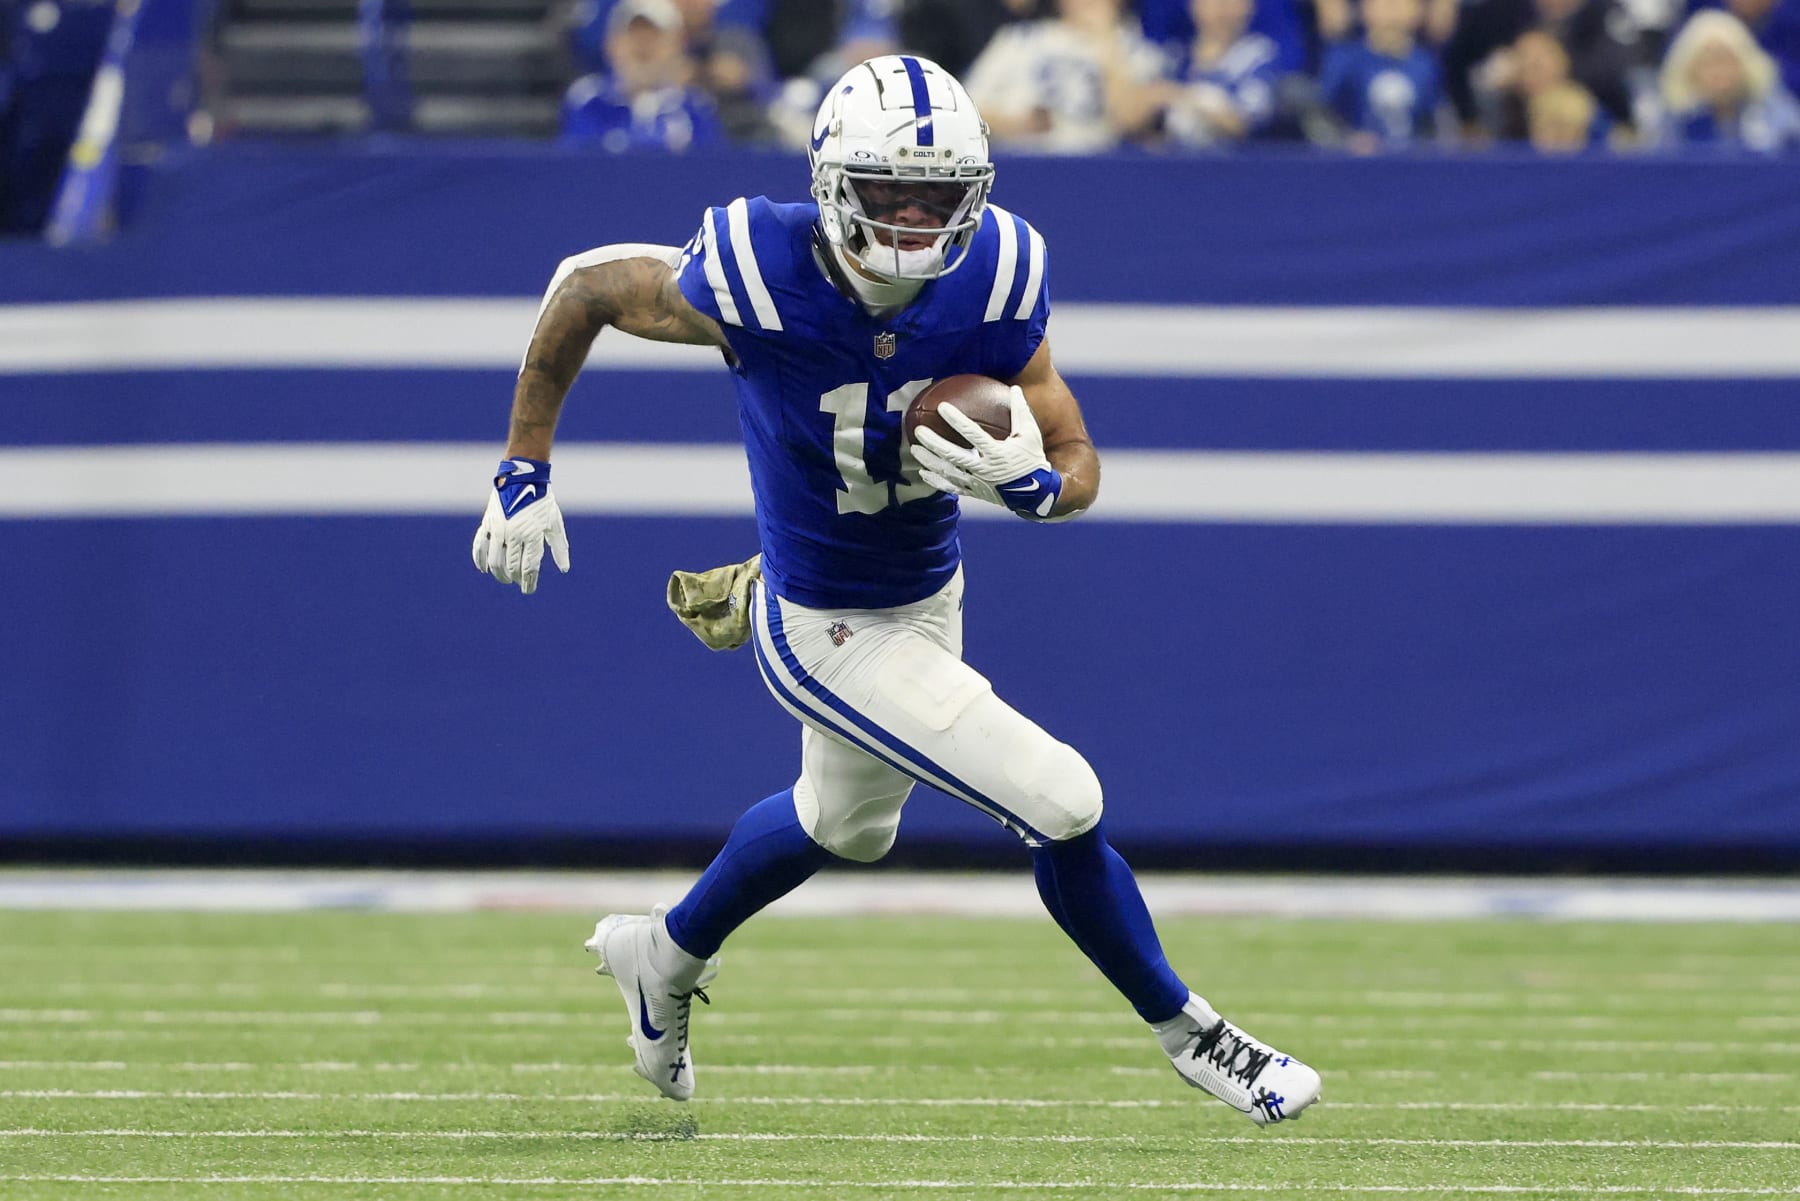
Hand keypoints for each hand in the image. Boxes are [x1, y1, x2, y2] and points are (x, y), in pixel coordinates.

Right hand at [471, 456, 569, 594]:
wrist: (522, 478)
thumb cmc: (542, 501)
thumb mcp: (554, 523)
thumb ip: (559, 547)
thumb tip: (564, 569)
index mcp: (533, 534)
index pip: (529, 567)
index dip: (529, 582)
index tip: (528, 590)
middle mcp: (515, 534)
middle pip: (512, 567)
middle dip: (515, 578)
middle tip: (518, 582)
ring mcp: (499, 529)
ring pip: (495, 561)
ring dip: (499, 574)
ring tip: (505, 578)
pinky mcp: (488, 523)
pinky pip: (479, 546)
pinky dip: (479, 559)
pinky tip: (483, 569)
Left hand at [912, 386, 1063, 519]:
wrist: (1036, 493)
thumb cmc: (1032, 459)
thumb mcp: (1030, 434)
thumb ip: (1020, 411)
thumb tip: (1014, 387)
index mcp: (997, 452)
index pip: (972, 433)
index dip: (956, 420)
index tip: (942, 407)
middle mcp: (984, 469)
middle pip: (953, 455)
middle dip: (933, 443)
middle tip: (918, 430)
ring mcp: (978, 483)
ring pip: (948, 472)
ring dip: (929, 461)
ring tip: (914, 450)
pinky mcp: (974, 493)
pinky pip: (951, 487)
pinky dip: (936, 481)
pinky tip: (923, 473)